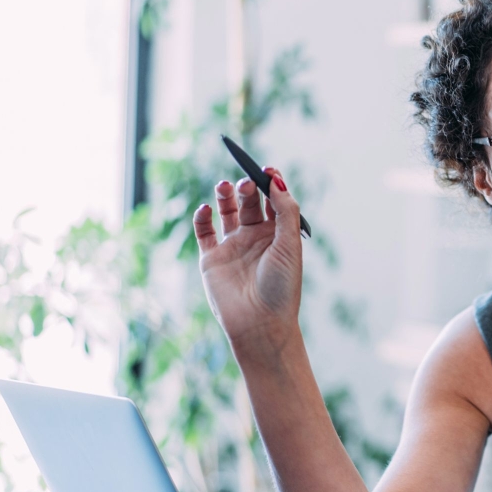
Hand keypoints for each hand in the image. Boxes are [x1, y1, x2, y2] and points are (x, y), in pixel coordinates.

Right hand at [192, 168, 303, 348]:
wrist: (260, 323)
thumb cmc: (282, 287)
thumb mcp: (289, 244)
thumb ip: (285, 211)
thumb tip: (276, 179)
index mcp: (279, 235)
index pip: (274, 201)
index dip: (270, 183)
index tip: (267, 169)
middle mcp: (256, 238)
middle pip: (250, 202)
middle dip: (248, 187)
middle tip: (246, 182)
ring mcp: (233, 247)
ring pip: (226, 212)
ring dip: (225, 196)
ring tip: (224, 186)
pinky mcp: (212, 258)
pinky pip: (203, 231)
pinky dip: (202, 216)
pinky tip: (206, 208)